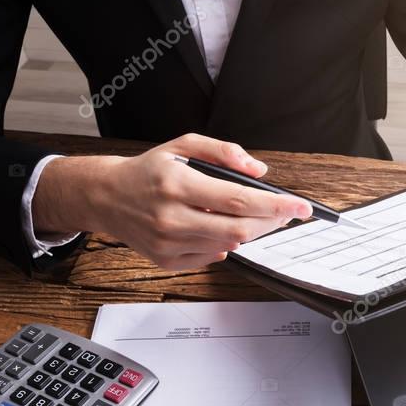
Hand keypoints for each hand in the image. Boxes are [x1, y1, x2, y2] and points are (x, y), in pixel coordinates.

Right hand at [32, 134, 312, 270]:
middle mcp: (171, 217)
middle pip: (238, 229)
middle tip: (284, 213)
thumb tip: (258, 170)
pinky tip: (220, 228)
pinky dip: (225, 244)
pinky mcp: (166, 261)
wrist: (106, 196)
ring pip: (228, 245)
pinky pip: (210, 257)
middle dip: (269, 222)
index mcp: (176, 183)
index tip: (299, 207)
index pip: (237, 199)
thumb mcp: (183, 145)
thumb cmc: (148, 170)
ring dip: (250, 232)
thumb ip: (224, 152)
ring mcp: (167, 243)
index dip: (274, 205)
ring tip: (254, 217)